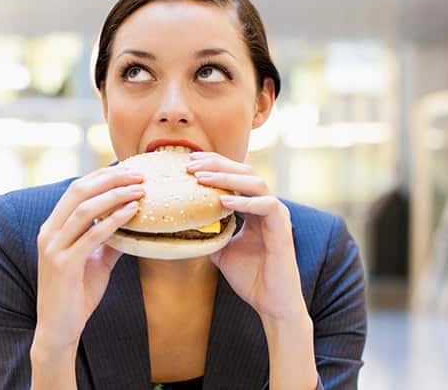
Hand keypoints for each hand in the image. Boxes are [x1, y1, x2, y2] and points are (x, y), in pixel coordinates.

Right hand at [34, 166, 144, 351]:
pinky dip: (114, 220)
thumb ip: (109, 240)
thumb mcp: (96, 261)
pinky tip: (132, 212)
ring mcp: (54, 248)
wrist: (58, 330)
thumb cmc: (76, 295)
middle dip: (110, 178)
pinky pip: (91, 235)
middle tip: (137, 174)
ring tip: (139, 190)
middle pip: (79, 191)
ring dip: (115, 195)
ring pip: (84, 209)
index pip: (77, 189)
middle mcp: (49, 232)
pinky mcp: (64, 264)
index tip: (128, 170)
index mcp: (53, 227)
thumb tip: (131, 221)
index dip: (102, 176)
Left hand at [186, 152, 306, 321]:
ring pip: (255, 183)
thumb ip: (210, 233)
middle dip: (217, 164)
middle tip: (191, 164)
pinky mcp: (283, 229)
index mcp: (254, 208)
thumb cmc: (250, 278)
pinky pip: (267, 206)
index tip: (189, 162)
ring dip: (227, 177)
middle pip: (244, 172)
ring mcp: (277, 215)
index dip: (214, 165)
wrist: (271, 304)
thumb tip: (183, 225)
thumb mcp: (221, 251)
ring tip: (202, 177)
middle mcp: (267, 206)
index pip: (235, 176)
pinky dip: (245, 201)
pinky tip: (223, 200)